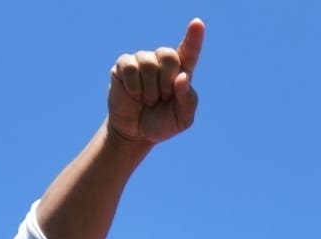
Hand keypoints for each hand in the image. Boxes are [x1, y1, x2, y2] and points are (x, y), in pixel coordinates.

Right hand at [107, 18, 204, 145]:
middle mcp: (162, 62)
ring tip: (148, 100)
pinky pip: (130, 67)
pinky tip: (134, 95)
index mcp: (181, 72)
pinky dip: (134, 86)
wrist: (137, 133)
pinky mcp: (123, 65)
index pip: (189, 51)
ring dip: (150, 89)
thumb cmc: (163, 123)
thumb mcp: (182, 119)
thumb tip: (182, 77)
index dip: (193, 38)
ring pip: (148, 63)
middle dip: (166, 81)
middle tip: (162, 98)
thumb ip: (188, 100)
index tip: (197, 23)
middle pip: (168, 55)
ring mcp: (142, 61)